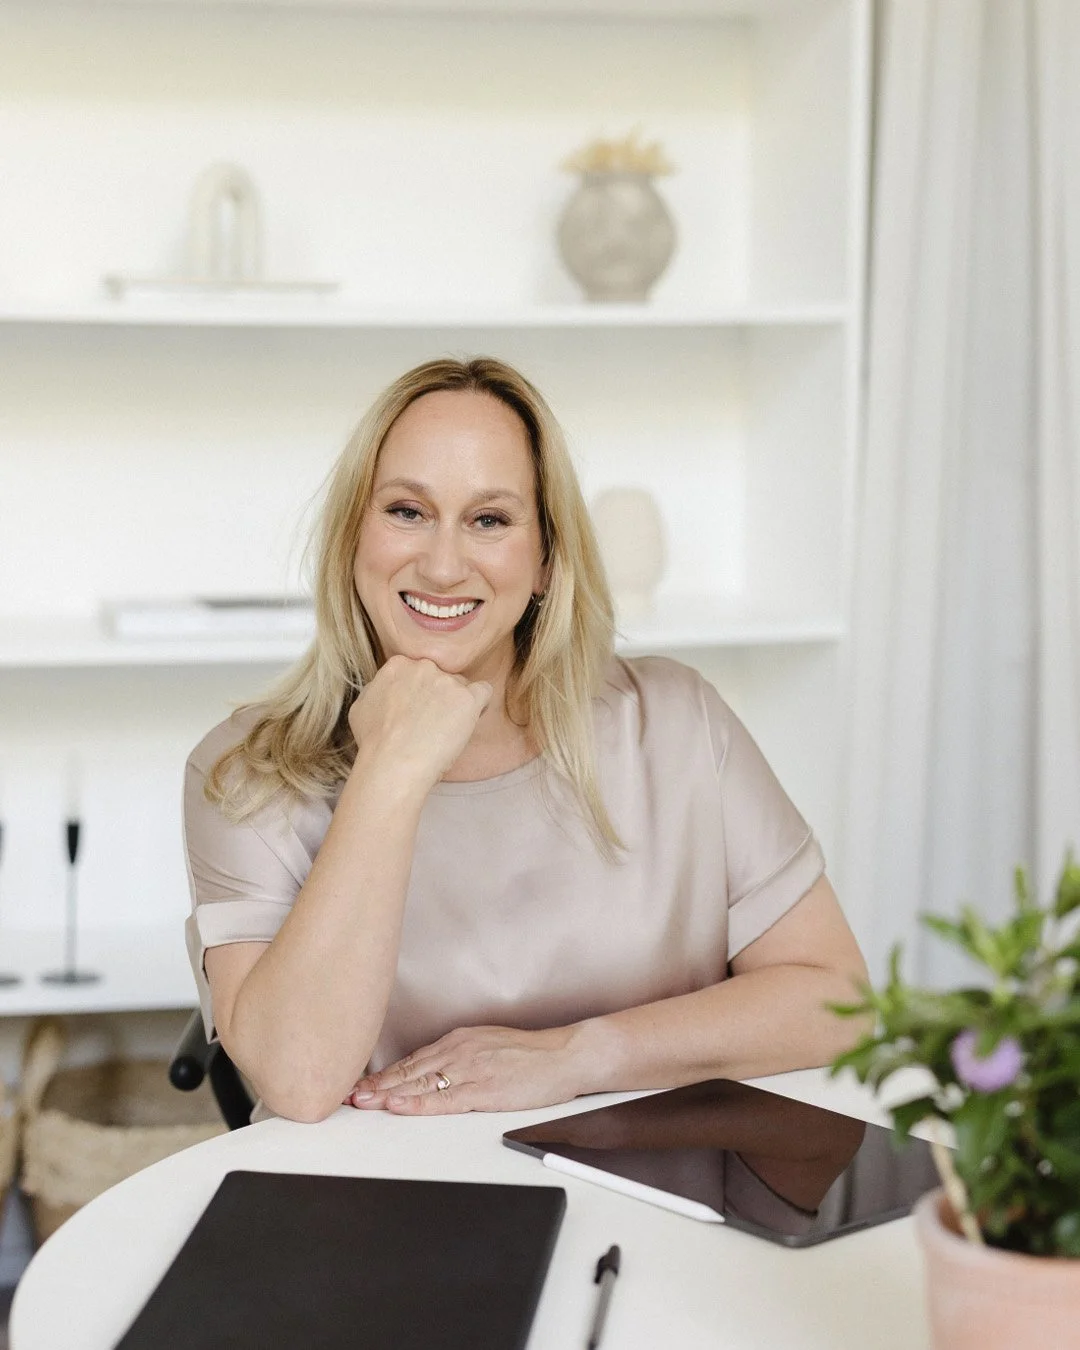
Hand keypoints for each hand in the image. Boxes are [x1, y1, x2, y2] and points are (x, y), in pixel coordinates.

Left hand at [341, 1024, 584, 1114]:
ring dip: (387, 1095)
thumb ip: (458, 1056)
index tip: (359, 1085)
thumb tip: (430, 1071)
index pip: (412, 1060)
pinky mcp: (484, 1089)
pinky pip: (444, 1099)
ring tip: (361, 1103)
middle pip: (408, 1071)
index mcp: (458, 1040)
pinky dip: (417, 1104)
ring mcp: (470, 1070)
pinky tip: (398, 1107)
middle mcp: (459, 1051)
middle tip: (346, 1096)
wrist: (564, 1055)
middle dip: (375, 1085)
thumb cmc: (530, 1054)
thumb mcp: (487, 1045)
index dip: (383, 1075)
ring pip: (419, 1083)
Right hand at [347, 655, 491, 792]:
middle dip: (439, 696)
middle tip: (432, 724)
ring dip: (457, 705)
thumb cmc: (374, 743)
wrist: (392, 763)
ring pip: (462, 686)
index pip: (419, 670)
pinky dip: (480, 706)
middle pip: (441, 676)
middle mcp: (423, 667)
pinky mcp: (467, 698)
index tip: (419, 711)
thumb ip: (378, 689)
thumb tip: (387, 690)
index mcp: (398, 665)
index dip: (422, 692)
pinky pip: (484, 692)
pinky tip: (469, 722)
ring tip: (447, 731)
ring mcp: (447, 681)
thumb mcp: (362, 706)